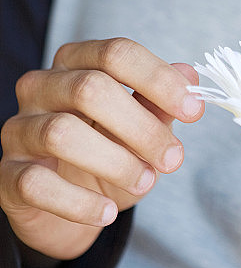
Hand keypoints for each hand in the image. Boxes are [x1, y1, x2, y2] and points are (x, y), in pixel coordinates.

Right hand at [0, 38, 202, 258]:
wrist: (67, 207)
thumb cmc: (106, 155)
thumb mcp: (140, 129)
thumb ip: (160, 103)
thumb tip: (191, 76)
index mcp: (76, 64)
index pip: (116, 54)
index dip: (159, 79)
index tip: (194, 110)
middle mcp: (41, 87)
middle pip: (90, 89)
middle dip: (141, 127)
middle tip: (173, 159)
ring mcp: (18, 129)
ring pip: (61, 133)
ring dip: (115, 163)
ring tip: (145, 183)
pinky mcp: (7, 175)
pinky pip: (37, 184)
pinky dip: (79, 203)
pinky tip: (108, 213)